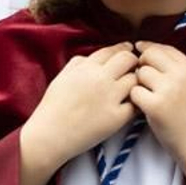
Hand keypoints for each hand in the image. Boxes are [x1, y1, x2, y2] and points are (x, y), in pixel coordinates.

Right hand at [20, 44, 139, 170]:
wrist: (50, 135)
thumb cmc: (52, 108)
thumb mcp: (62, 77)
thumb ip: (77, 63)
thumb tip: (92, 58)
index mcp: (86, 68)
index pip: (112, 50)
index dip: (123, 49)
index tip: (128, 52)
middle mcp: (101, 79)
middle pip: (128, 59)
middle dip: (133, 62)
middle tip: (134, 69)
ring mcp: (110, 97)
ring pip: (135, 80)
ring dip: (135, 83)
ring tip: (131, 89)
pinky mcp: (117, 117)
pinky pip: (136, 104)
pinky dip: (135, 103)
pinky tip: (131, 105)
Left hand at [130, 42, 185, 184]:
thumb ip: (177, 70)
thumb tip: (150, 52)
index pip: (165, 48)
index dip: (149, 48)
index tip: (139, 50)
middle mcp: (181, 76)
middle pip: (149, 55)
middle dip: (141, 64)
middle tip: (142, 79)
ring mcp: (168, 90)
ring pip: (140, 73)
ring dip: (138, 83)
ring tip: (147, 97)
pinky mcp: (155, 106)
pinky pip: (134, 92)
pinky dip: (135, 99)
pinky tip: (143, 108)